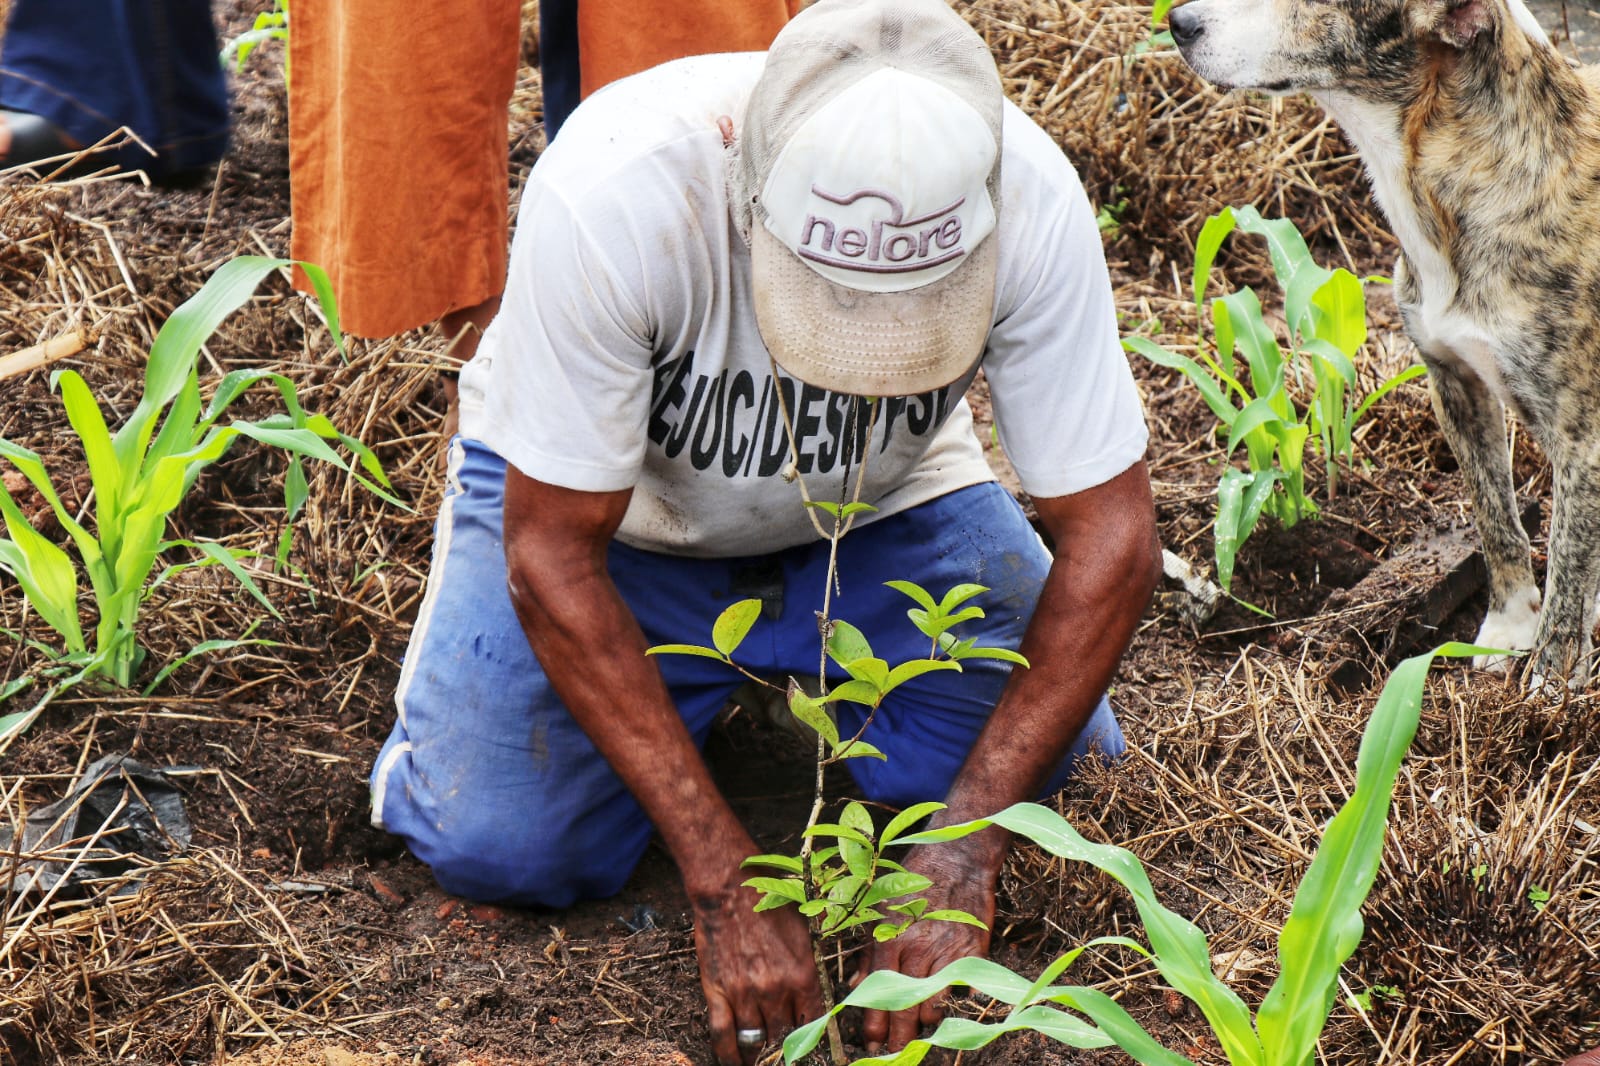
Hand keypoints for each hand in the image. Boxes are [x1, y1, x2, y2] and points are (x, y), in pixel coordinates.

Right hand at [692, 880, 825, 1065]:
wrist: (730, 890)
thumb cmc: (770, 905)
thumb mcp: (806, 933)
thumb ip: (814, 966)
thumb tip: (826, 992)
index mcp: (804, 976)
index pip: (814, 1024)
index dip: (813, 1041)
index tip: (810, 1049)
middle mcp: (777, 991)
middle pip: (785, 1037)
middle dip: (786, 1049)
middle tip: (785, 1054)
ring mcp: (745, 995)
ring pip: (756, 1040)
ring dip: (759, 1052)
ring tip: (761, 1059)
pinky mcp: (718, 993)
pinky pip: (723, 1035)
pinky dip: (728, 1055)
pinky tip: (735, 1062)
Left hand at [856, 846, 997, 1053]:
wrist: (957, 857)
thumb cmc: (915, 880)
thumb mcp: (881, 908)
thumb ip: (869, 950)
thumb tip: (854, 985)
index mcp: (889, 937)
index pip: (876, 991)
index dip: (874, 1022)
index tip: (870, 1042)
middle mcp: (916, 948)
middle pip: (903, 1006)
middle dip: (897, 1036)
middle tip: (893, 1052)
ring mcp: (945, 951)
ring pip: (932, 1004)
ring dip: (923, 1020)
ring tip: (918, 1027)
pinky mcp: (971, 951)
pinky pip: (960, 989)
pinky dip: (952, 1001)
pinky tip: (944, 1005)